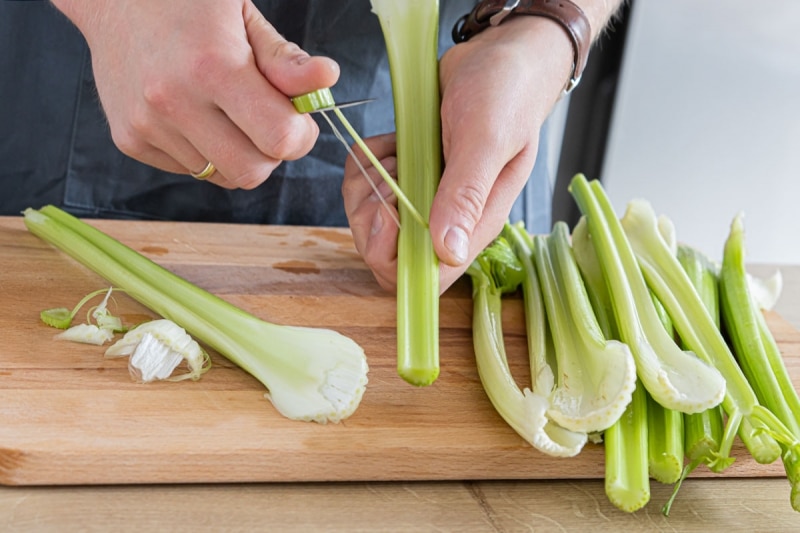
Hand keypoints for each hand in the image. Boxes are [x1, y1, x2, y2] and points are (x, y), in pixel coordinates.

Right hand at [51, 0, 338, 188]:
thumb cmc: (187, 1)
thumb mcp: (243, 14)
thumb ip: (285, 59)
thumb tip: (327, 79)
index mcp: (212, 66)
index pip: (280, 140)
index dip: (300, 135)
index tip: (297, 117)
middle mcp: (174, 102)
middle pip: (252, 173)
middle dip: (271, 154)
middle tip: (267, 122)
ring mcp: (147, 125)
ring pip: (221, 176)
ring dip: (237, 153)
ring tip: (225, 109)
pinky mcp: (129, 140)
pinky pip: (190, 169)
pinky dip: (204, 150)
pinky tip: (194, 113)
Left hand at [343, 17, 573, 291]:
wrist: (501, 55)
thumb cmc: (507, 93)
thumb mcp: (487, 139)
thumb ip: (467, 195)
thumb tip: (448, 252)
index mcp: (476, 223)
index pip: (429, 275)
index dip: (395, 257)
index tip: (387, 211)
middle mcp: (448, 217)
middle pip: (389, 253)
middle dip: (370, 218)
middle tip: (385, 174)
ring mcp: (425, 195)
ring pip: (372, 219)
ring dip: (367, 185)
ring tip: (391, 151)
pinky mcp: (409, 173)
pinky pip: (369, 185)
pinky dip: (367, 163)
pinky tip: (388, 142)